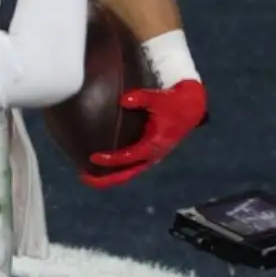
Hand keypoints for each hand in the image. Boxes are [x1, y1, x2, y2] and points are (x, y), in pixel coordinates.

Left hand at [82, 79, 207, 186]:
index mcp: (156, 143)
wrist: (191, 107)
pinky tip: (99, 166)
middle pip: (129, 173)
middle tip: (84, 178)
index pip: (132, 156)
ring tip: (86, 176)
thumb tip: (124, 99)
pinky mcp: (148, 152)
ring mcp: (151, 155)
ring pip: (129, 172)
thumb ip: (143, 97)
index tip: (94, 157)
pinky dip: (116, 169)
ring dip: (109, 177)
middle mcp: (153, 154)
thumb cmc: (174, 102)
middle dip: (107, 179)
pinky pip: (131, 165)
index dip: (113, 159)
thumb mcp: (160, 98)